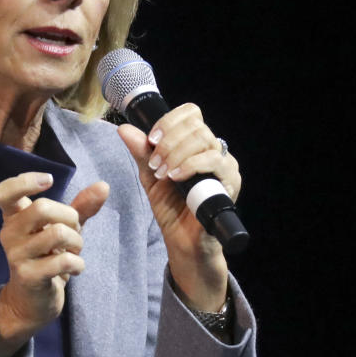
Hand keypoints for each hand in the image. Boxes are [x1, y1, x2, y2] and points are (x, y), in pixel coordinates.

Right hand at [0, 172, 108, 356]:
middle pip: (41, 208)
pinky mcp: (28, 276)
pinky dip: (77, 263)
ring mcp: (16, 256)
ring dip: (77, 242)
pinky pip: (62, 260)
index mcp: (14, 217)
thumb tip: (104, 186)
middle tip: (74, 231)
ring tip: (74, 251)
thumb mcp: (64, 228)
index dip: (24, 181)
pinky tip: (75, 268)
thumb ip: (81, 207)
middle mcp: (9, 234)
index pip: (4, 192)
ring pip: (57, 233)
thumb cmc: (48, 257)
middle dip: (70, 217)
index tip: (50, 180)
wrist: (31, 302)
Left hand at [117, 103, 239, 311]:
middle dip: (169, 140)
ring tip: (162, 173)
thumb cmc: (171, 209)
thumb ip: (141, 153)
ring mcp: (225, 166)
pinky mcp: (230, 183)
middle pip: (196, 124)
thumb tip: (125, 128)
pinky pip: (214, 162)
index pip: (191, 113)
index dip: (169, 121)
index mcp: (196, 144)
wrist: (183, 242)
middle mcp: (214, 151)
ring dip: (176, 153)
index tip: (152, 140)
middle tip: (155, 163)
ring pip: (204, 140)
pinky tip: (175, 177)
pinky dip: (190, 165)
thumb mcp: (150, 177)